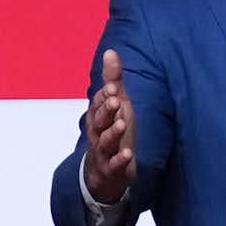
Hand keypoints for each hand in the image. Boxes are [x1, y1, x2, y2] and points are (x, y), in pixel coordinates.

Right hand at [84, 49, 136, 202]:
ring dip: (112, 133)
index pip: (97, 104)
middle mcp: (97, 134)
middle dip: (106, 111)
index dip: (103, 96)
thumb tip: (110, 51)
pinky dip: (120, 161)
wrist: (104, 173)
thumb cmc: (112, 133)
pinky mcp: (111, 170)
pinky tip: (128, 155)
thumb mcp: (116, 106)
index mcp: (97, 117)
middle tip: (115, 100)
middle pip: (98, 121)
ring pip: (104, 142)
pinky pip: (114, 166)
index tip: (111, 87)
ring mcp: (103, 153)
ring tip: (122, 124)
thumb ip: (113, 80)